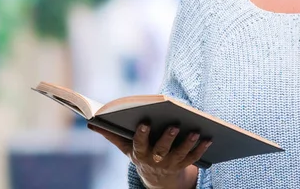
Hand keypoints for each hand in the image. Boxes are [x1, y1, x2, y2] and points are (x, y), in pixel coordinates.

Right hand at [88, 123, 211, 188]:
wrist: (157, 178)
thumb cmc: (140, 152)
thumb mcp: (125, 146)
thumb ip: (111, 134)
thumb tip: (90, 122)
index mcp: (139, 153)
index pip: (139, 144)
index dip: (142, 134)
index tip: (144, 122)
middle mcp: (154, 160)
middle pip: (161, 150)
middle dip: (167, 138)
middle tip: (175, 125)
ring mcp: (170, 164)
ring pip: (180, 154)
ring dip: (188, 143)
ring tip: (196, 131)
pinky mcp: (183, 165)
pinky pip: (193, 158)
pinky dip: (201, 148)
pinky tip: (209, 137)